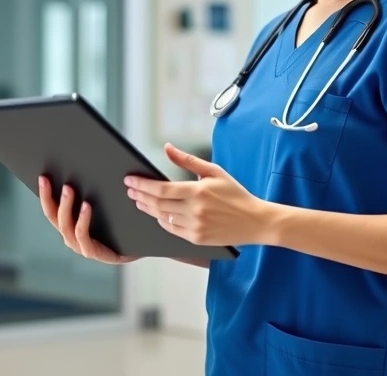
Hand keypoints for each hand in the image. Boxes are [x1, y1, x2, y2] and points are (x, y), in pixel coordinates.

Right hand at [38, 176, 139, 264]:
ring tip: (69, 189)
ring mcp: (79, 245)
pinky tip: (87, 205)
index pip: (50, 207)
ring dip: (65, 205)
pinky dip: (82, 219)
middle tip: (49, 180)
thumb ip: (90, 192)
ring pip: (65, 224)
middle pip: (52, 215)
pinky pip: (81, 234)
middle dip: (49, 196)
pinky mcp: (91, 251)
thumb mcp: (101, 205)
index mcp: (69, 224)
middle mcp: (69, 234)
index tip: (42, 177)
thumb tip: (81, 169)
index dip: (44, 193)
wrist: (136, 246)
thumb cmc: (117, 225)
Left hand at [125, 143, 271, 246]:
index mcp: (198, 191)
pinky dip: (162, 221)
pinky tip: (156, 214)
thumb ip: (187, 161)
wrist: (256, 221)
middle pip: (158, 204)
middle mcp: (195, 210)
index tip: (130, 181)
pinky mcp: (197, 239)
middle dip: (140, 196)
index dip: (142, 185)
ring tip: (139, 201)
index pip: (161, 189)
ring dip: (148, 208)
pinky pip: (172, 230)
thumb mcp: (214, 172)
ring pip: (162, 217)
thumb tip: (167, 147)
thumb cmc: (235, 194)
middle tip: (130, 190)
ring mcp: (195, 227)